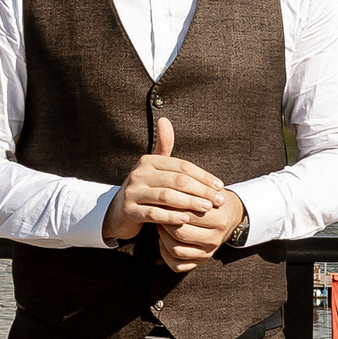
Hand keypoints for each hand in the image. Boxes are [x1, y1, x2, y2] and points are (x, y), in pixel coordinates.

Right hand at [104, 116, 226, 243]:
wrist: (117, 212)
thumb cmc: (144, 188)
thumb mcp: (153, 167)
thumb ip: (163, 146)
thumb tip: (164, 119)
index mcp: (148, 161)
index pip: (182, 166)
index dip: (203, 176)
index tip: (220, 186)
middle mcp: (139, 174)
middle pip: (176, 180)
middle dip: (201, 190)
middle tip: (218, 200)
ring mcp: (132, 193)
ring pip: (166, 197)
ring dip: (190, 203)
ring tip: (207, 208)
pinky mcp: (128, 211)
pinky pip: (153, 214)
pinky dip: (171, 216)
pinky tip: (186, 219)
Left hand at [157, 186, 244, 273]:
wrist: (229, 216)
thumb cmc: (212, 200)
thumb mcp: (207, 191)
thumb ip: (190, 190)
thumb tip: (164, 189)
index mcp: (219, 219)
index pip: (188, 215)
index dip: (171, 207)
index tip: (162, 198)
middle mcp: (215, 239)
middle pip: (180, 233)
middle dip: (165, 222)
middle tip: (158, 211)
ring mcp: (207, 253)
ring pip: (176, 250)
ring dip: (162, 237)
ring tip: (161, 224)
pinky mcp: (199, 262)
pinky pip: (177, 265)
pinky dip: (165, 254)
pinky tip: (163, 241)